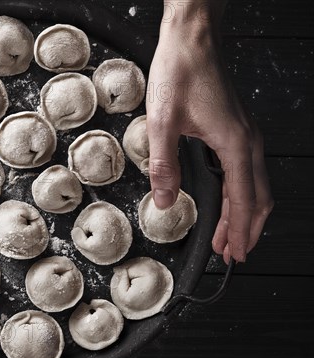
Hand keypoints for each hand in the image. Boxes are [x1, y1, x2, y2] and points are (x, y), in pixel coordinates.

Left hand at [146, 0, 273, 263]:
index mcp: (234, 144)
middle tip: (233, 254)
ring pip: (254, 185)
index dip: (238, 230)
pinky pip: (246, 171)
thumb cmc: (180, 74)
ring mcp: (245, 135)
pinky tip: (227, 201)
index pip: (243, 200)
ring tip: (230, 237)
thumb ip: (163, 165)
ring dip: (244, 213)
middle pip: (257, 197)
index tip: (234, 253)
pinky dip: (240, 194)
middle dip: (247, 228)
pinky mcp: (236, 129)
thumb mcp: (162, 122)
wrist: (191, 41)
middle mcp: (248, 142)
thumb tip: (164, 201)